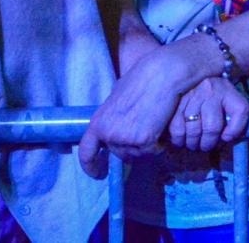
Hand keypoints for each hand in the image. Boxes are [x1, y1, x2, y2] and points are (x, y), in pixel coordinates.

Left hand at [78, 37, 215, 176]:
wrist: (162, 74)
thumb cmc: (142, 78)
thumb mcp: (117, 98)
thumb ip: (113, 116)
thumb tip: (117, 125)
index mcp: (98, 122)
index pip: (86, 152)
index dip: (91, 166)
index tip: (99, 174)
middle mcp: (108, 134)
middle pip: (119, 154)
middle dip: (131, 147)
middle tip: (144, 131)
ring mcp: (125, 139)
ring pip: (136, 155)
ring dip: (145, 146)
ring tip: (154, 125)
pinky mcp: (144, 140)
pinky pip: (152, 151)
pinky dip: (159, 144)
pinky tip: (162, 128)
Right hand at [167, 77, 248, 152]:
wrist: (196, 76)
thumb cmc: (216, 99)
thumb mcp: (230, 103)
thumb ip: (235, 121)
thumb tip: (227, 139)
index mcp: (229, 91)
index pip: (240, 110)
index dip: (235, 130)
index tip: (227, 138)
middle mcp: (211, 90)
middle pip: (212, 127)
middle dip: (208, 143)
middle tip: (206, 146)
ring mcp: (193, 94)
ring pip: (193, 128)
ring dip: (193, 143)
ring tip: (194, 144)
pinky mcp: (177, 100)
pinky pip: (176, 126)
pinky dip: (178, 138)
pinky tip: (182, 140)